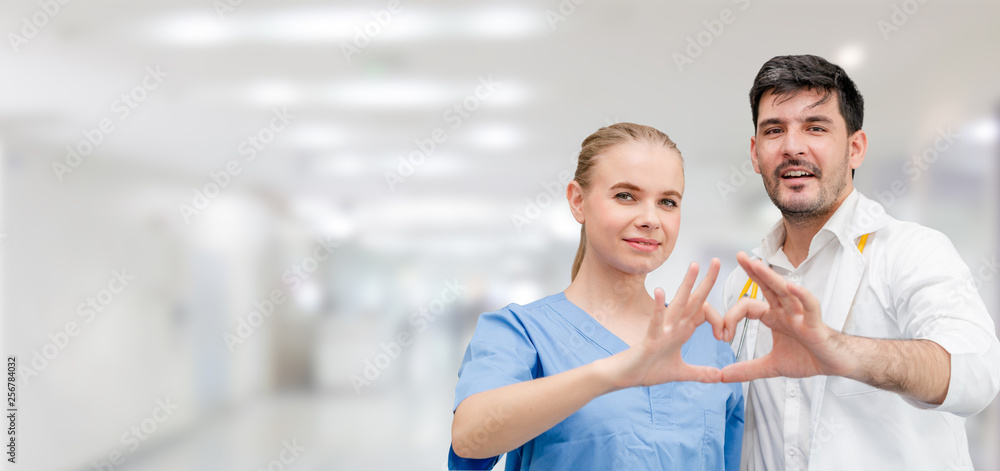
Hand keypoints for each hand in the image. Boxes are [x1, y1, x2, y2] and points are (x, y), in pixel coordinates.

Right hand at [609, 258, 723, 387]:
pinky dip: (658, 306)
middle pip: (694, 300)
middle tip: (716, 261)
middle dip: (706, 281)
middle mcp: (674, 325)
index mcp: (682, 331)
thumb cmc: (648, 370)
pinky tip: (661, 292)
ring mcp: (662, 329)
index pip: (704, 314)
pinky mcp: (650, 337)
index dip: (719, 319)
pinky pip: (656, 320)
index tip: (726, 336)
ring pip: (678, 303)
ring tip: (694, 266)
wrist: (626, 377)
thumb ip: (700, 373)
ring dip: (686, 284)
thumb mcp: (681, 373)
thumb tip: (719, 377)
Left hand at [721, 251, 856, 382]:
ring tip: (756, 264)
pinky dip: (801, 296)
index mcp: (773, 318)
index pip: (747, 307)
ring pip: (784, 291)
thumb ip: (747, 369)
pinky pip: (809, 305)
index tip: (722, 335)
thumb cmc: (808, 358)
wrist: (834, 364)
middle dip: (753, 272)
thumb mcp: (771, 366)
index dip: (731, 318)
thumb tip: (722, 376)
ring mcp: (800, 315)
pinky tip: (792, 287)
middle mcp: (785, 311)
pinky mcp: (815, 323)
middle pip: (767, 287)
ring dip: (770, 278)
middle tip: (739, 256)